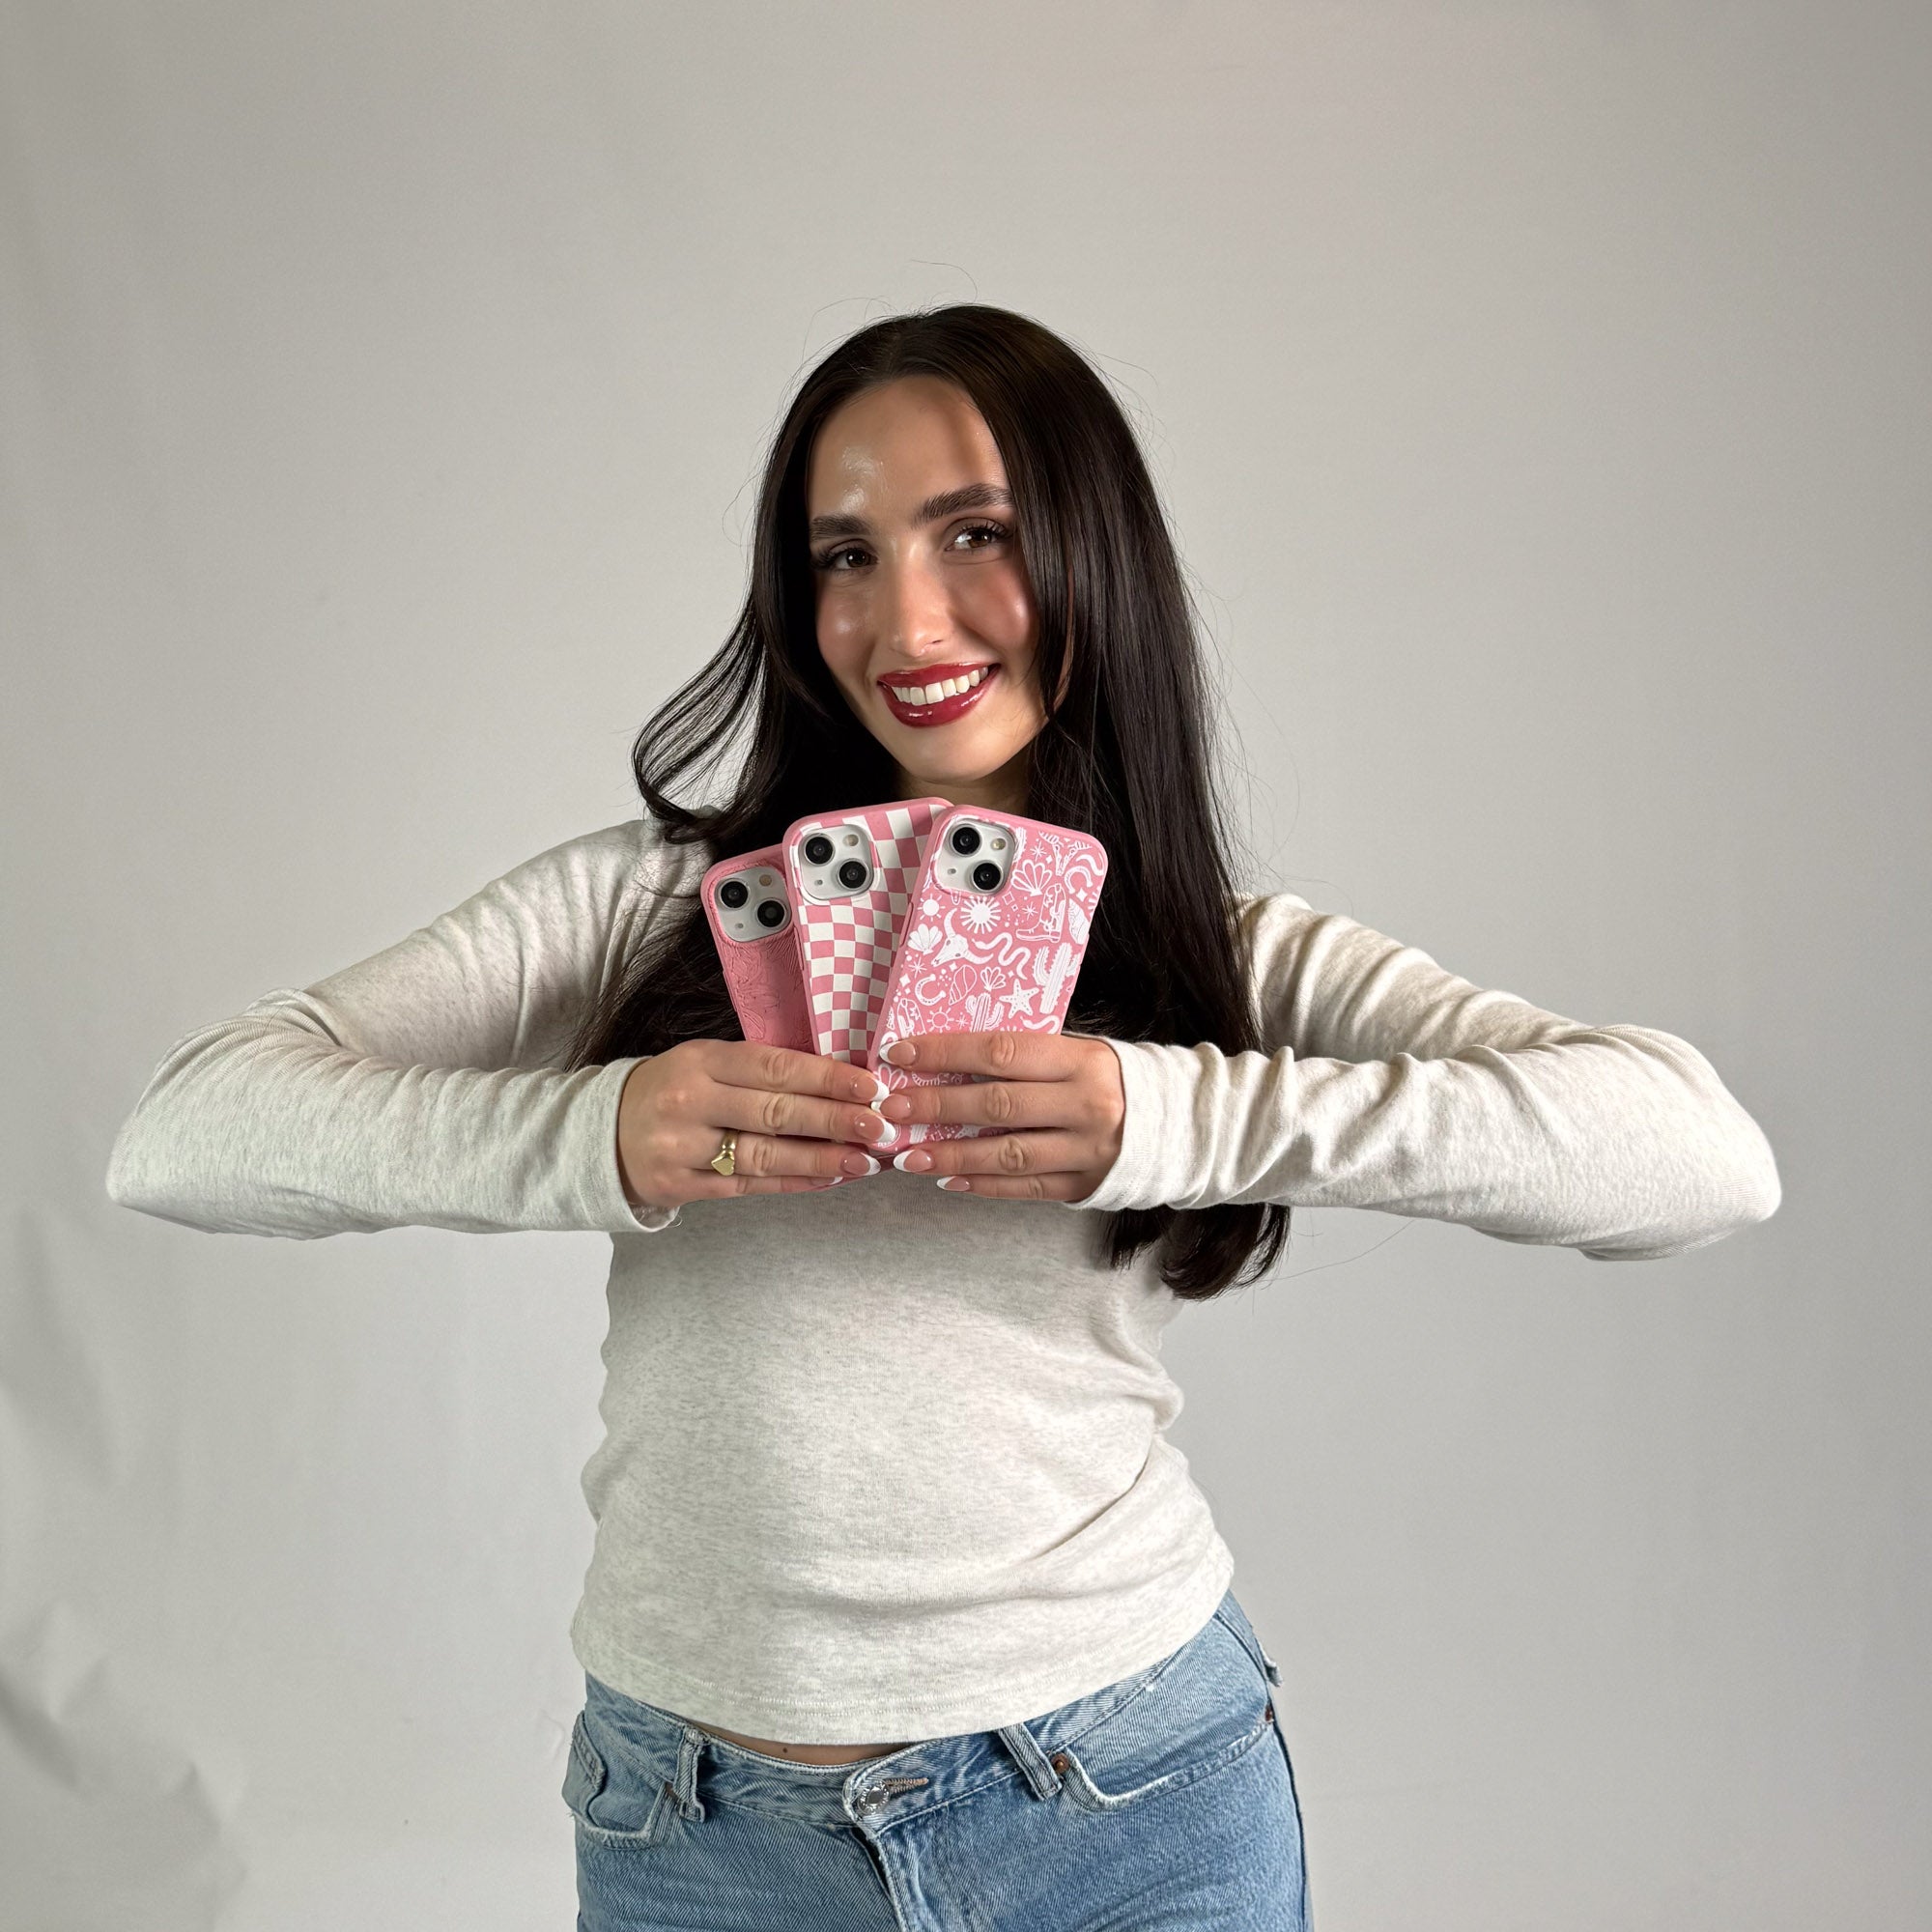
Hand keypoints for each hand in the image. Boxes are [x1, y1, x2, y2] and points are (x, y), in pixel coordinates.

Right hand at [616, 1041, 896, 1211]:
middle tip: (881, 1126)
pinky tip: (828, 1179)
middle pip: (776, 1112)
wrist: (600, 1134)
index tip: (870, 1086)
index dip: (826, 1077)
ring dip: (822, 1158)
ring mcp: (682, 1148)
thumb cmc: (671, 1090)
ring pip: (765, 1155)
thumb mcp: (704, 1063)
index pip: (773, 1067)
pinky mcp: (680, 1186)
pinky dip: (792, 1182)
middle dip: (836, 1120)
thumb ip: (758, 1070)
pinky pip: (748, 1185)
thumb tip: (837, 1079)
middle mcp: (689, 1102)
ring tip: (865, 1160)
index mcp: (700, 1060)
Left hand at [875, 1032, 1125, 1200]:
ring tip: (907, 1155)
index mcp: (1080, 1061)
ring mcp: (1086, 1150)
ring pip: (1006, 1154)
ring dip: (950, 1155)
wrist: (1179, 1123)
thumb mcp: (1080, 1052)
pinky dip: (983, 1185)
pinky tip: (947, 1179)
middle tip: (891, 1108)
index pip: (1000, 1052)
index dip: (945, 1053)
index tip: (899, 1055)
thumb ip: (1027, 1056)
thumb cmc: (1111, 1078)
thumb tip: (949, 1057)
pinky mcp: (1084, 1185)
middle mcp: (1084, 1105)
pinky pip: (1025, 1187)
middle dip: (935, 1106)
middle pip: (996, 1105)